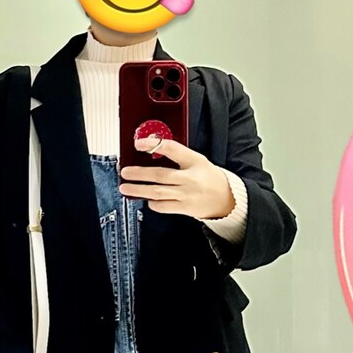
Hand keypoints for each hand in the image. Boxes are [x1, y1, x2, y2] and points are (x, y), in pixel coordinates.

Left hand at [119, 137, 234, 219]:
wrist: (226, 199)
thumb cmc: (209, 178)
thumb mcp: (198, 160)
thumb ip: (178, 156)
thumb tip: (153, 150)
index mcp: (194, 161)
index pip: (172, 149)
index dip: (154, 145)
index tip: (138, 144)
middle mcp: (190, 178)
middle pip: (160, 175)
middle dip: (139, 174)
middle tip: (125, 171)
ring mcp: (187, 195)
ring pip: (158, 192)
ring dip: (139, 190)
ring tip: (125, 187)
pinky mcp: (185, 208)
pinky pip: (164, 207)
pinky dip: (152, 203)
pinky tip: (146, 199)